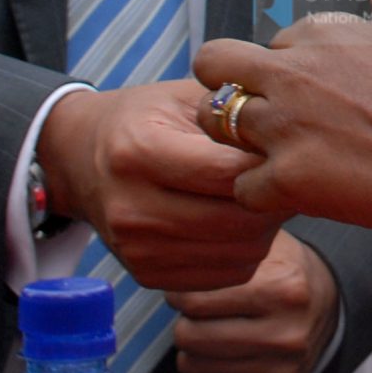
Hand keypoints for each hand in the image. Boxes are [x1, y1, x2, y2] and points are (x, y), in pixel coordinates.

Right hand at [36, 78, 286, 290]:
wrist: (82, 159)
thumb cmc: (142, 119)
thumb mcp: (182, 97)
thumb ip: (231, 114)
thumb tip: (289, 137)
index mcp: (137, 151)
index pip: (226, 171)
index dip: (267, 163)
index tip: (285, 150)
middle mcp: (132, 207)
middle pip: (236, 219)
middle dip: (274, 199)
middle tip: (289, 178)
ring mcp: (137, 249)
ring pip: (240, 251)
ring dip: (267, 227)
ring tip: (267, 197)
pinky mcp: (148, 275)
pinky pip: (226, 276)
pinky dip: (248, 251)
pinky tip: (243, 222)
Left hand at [167, 229, 341, 372]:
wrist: (328, 306)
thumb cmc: (283, 271)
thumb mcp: (263, 246)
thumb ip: (221, 247)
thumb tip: (168, 254)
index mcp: (282, 290)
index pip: (194, 301)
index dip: (178, 294)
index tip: (184, 290)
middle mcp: (286, 335)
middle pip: (190, 338)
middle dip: (185, 323)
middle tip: (197, 315)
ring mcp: (283, 372)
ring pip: (194, 369)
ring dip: (193, 352)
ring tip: (210, 336)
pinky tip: (223, 361)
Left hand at [194, 0, 371, 248]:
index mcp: (320, 31)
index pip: (275, 37)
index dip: (298, 61)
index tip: (334, 86)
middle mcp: (290, 74)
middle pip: (212, 63)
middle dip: (228, 80)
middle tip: (268, 108)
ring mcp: (283, 129)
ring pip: (214, 122)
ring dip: (238, 134)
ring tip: (282, 149)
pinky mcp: (286, 183)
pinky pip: (241, 186)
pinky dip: (264, 190)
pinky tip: (301, 189)